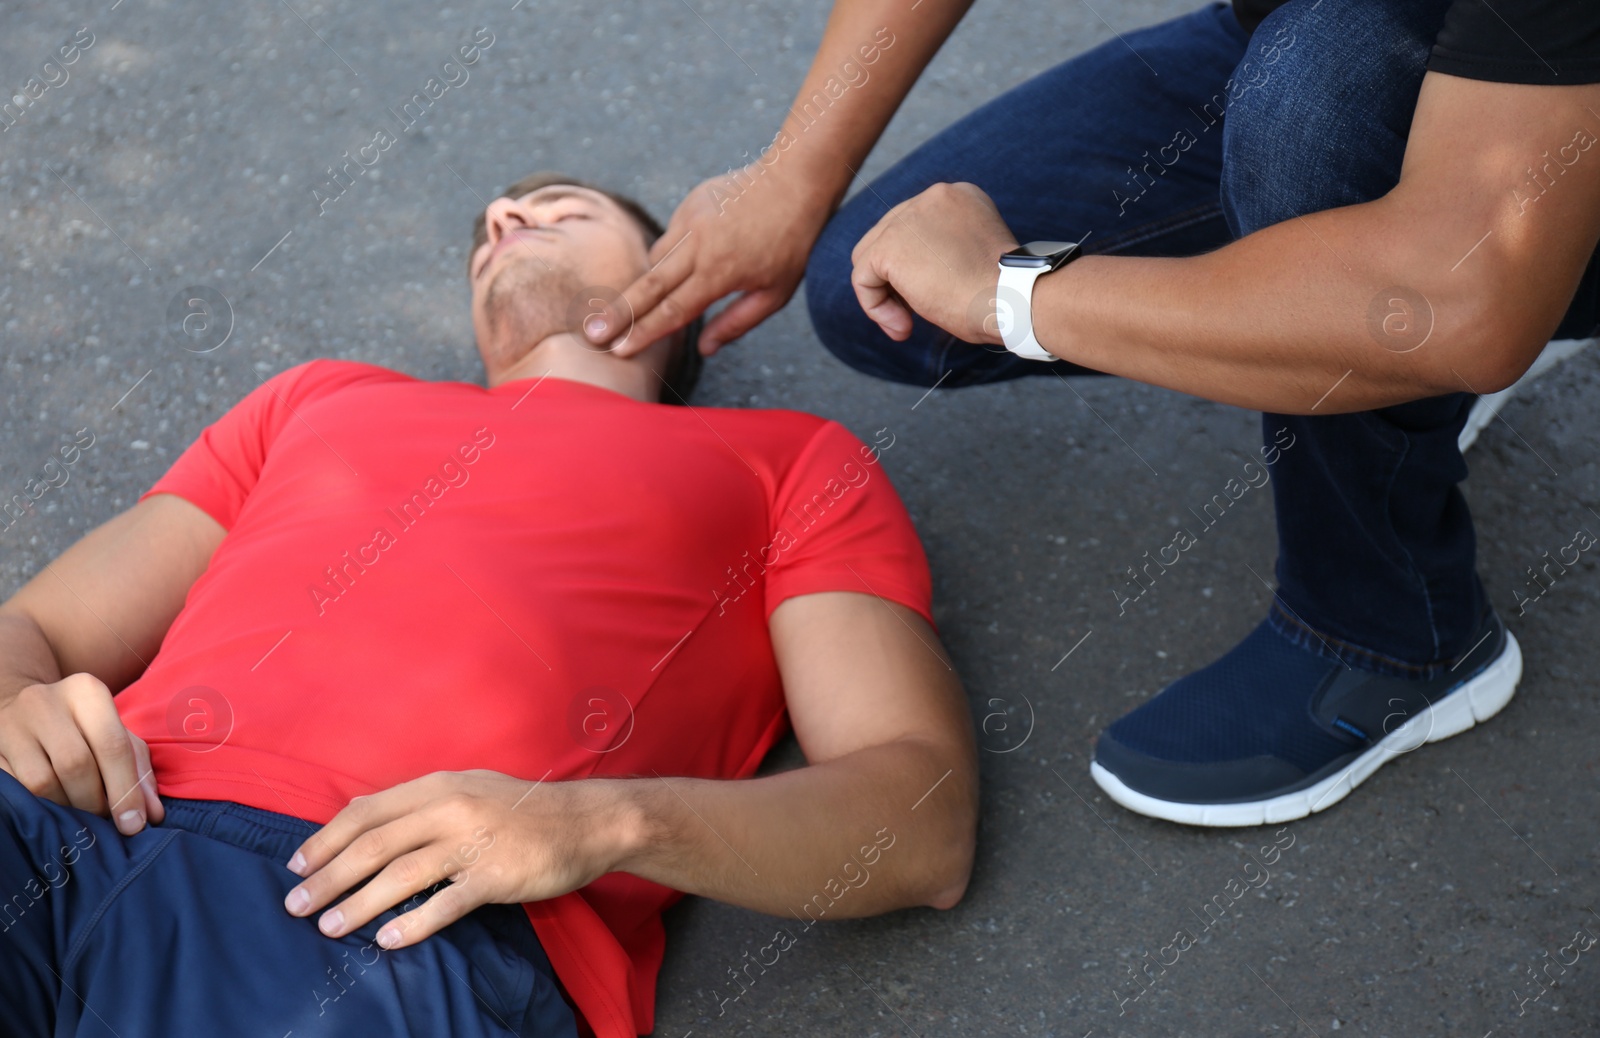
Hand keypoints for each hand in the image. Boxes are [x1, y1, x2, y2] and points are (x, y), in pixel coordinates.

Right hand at [0, 672, 163, 832]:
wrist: (19, 706)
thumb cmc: (80, 726)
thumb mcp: (114, 735)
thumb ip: (137, 770)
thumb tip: (151, 814)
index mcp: (87, 692)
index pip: (112, 745)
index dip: (126, 790)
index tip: (134, 824)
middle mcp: (46, 702)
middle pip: (76, 764)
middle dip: (95, 802)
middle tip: (104, 820)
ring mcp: (12, 725)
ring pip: (41, 782)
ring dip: (66, 808)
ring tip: (80, 814)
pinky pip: (16, 789)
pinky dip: (38, 806)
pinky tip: (53, 808)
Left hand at [283, 770, 638, 949]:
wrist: (587, 821)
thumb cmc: (524, 808)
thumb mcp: (468, 786)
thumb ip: (418, 802)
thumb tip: (359, 813)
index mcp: (438, 786)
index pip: (367, 811)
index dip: (326, 839)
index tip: (296, 865)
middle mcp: (450, 809)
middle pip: (374, 844)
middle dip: (328, 876)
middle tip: (296, 906)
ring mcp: (473, 842)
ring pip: (401, 874)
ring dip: (359, 903)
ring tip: (330, 927)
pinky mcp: (496, 876)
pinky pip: (445, 903)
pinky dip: (413, 922)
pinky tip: (388, 940)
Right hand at [587, 163, 829, 357]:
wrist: (794, 180)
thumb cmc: (791, 244)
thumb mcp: (775, 293)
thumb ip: (737, 323)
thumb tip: (704, 349)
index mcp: (720, 272)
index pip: (673, 311)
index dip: (644, 333)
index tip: (619, 349)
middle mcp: (698, 246)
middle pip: (649, 286)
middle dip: (619, 313)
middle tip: (592, 332)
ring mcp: (691, 220)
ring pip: (654, 260)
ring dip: (642, 285)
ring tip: (622, 309)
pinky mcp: (690, 204)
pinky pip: (669, 237)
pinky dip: (666, 257)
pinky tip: (672, 269)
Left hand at [850, 181, 1018, 344]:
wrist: (1011, 298)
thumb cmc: (1004, 294)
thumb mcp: (974, 260)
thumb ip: (943, 254)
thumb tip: (909, 275)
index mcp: (958, 196)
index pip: (915, 227)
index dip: (915, 267)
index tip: (935, 296)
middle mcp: (932, 196)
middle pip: (887, 237)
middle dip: (895, 280)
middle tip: (914, 316)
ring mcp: (908, 217)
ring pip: (869, 257)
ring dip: (884, 296)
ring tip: (907, 324)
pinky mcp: (890, 245)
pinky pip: (863, 278)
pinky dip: (875, 307)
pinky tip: (902, 327)